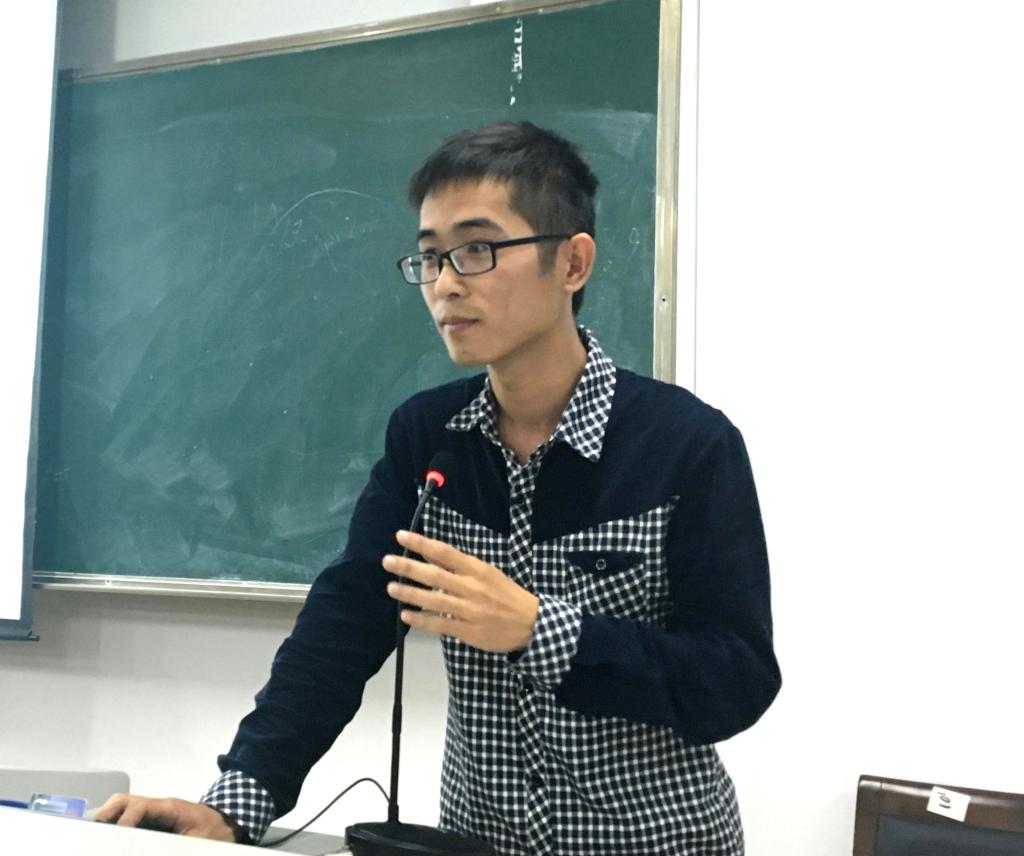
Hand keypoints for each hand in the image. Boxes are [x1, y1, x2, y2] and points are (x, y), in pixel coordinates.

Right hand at [94, 794, 237, 840]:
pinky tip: (109, 841)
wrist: (228, 824)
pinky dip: (116, 827)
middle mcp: (157, 807)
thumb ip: (178, 846)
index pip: (140, 805)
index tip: (116, 836)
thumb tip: (153, 846)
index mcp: (169, 808)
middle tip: (94, 836)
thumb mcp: (199, 842)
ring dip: (108, 821)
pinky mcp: (151, 823)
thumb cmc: (216, 832)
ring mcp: (153, 814)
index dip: (125, 819)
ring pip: (123, 809)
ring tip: (96, 839)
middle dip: (106, 815)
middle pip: (124, 801)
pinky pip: (129, 820)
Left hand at [384, 529, 539, 652]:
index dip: (421, 544)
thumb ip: (461, 566)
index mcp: (477, 569)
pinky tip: (406, 615)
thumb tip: (432, 555)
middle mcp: (471, 587)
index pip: (444, 552)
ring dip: (410, 593)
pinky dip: (422, 619)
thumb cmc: (507, 595)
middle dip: (409, 567)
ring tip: (391, 588)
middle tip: (387, 561)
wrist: (530, 623)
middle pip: (434, 575)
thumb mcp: (488, 573)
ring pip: (434, 600)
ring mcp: (468, 609)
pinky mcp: (467, 630)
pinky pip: (440, 624)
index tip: (401, 536)